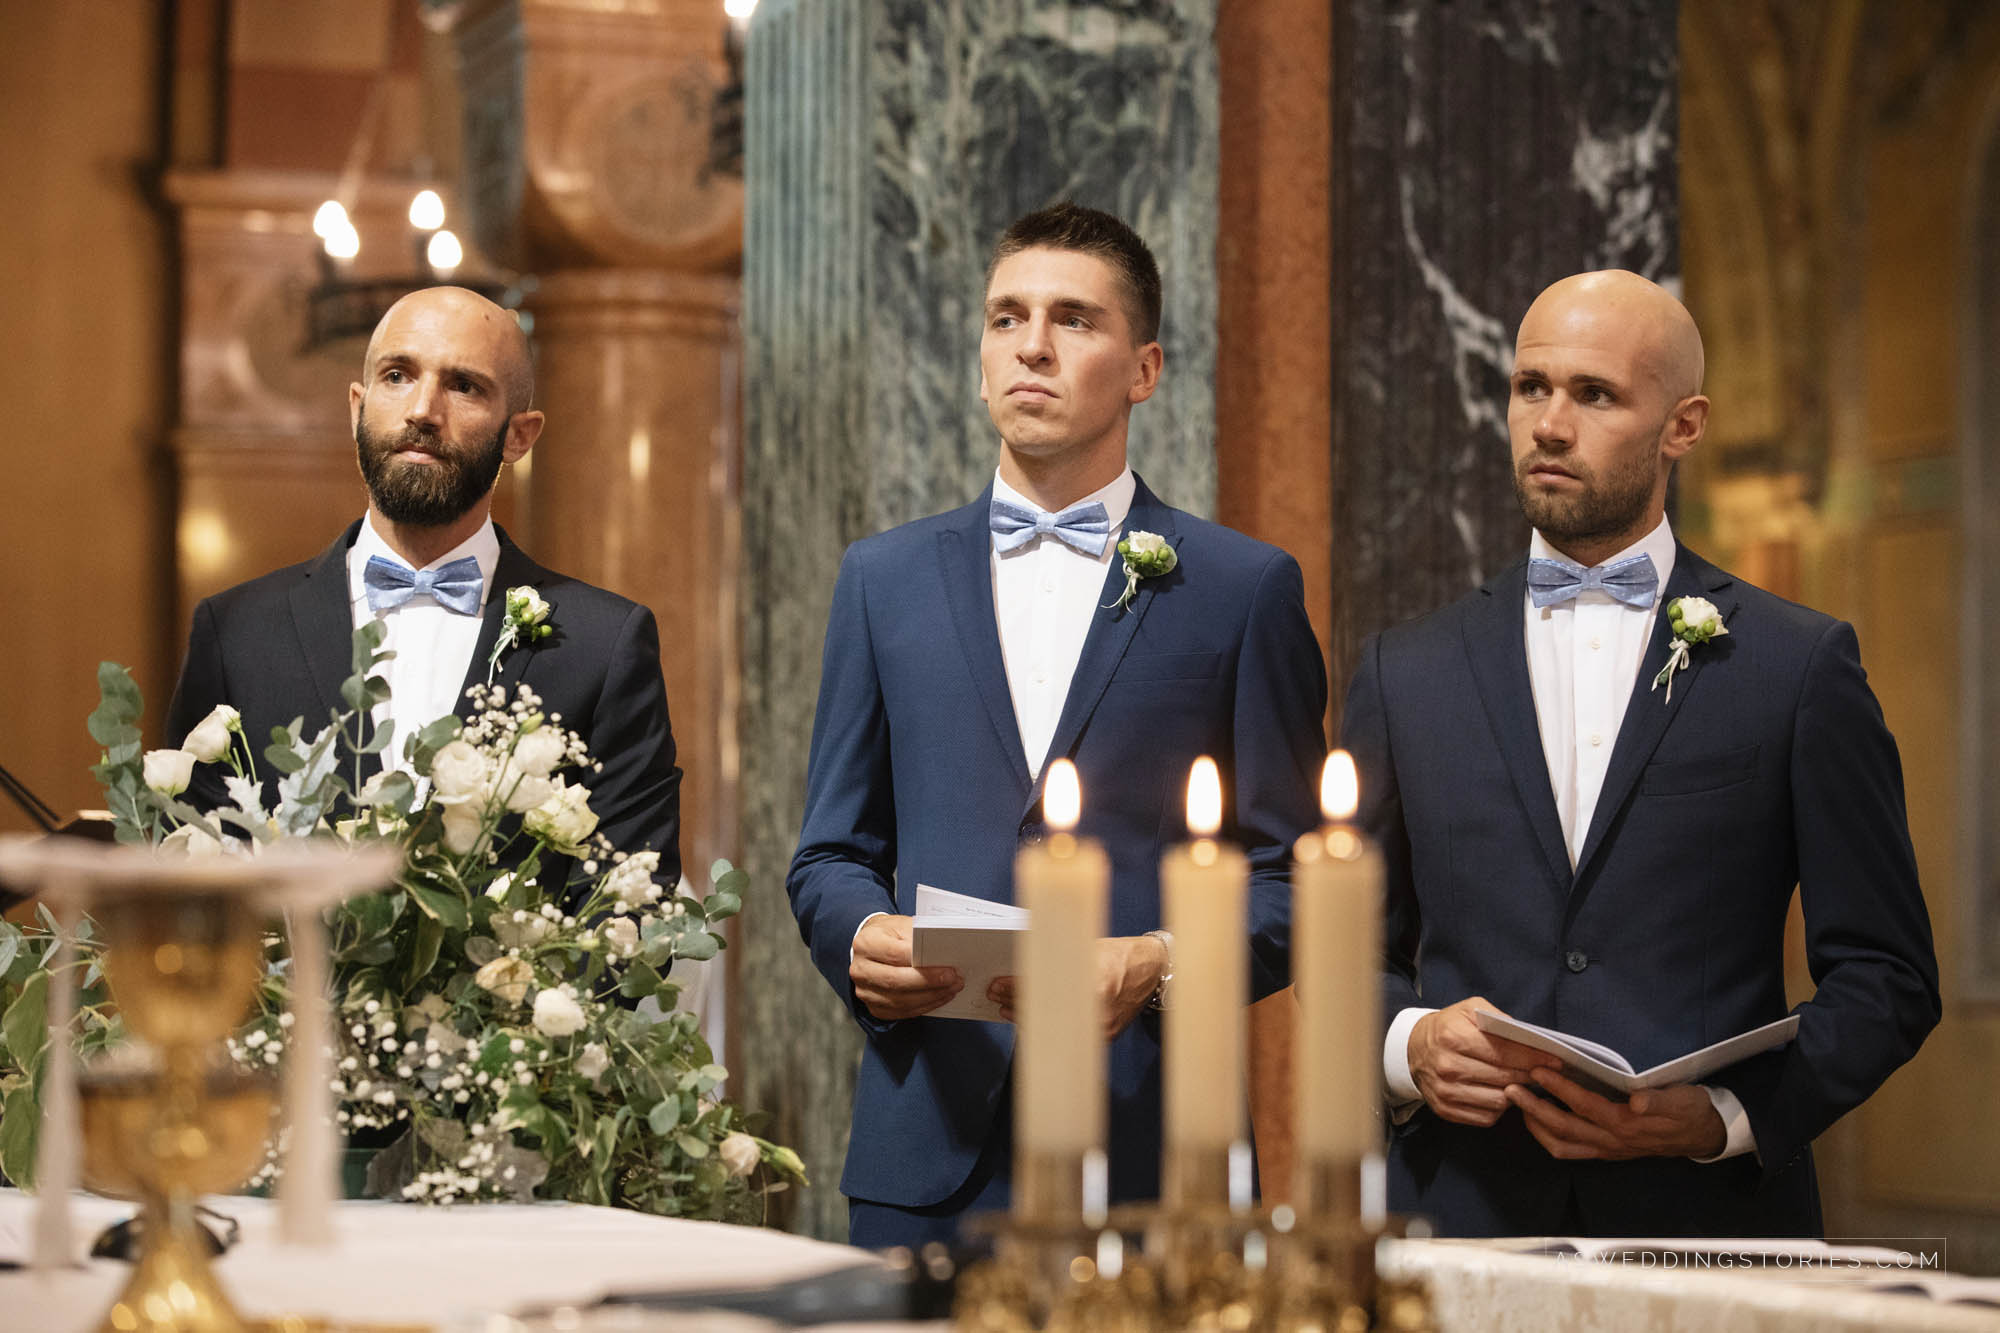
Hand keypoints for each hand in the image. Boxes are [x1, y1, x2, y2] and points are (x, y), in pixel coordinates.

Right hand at [849, 914, 962, 1020]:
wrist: (872, 946)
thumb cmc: (890, 935)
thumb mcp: (902, 925)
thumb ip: (919, 938)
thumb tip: (943, 954)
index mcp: (866, 943)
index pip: (895, 955)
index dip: (922, 964)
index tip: (948, 967)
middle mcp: (861, 969)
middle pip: (896, 980)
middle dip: (929, 983)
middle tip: (953, 979)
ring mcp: (864, 991)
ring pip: (900, 1000)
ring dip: (931, 997)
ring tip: (951, 988)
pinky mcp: (874, 1006)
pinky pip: (902, 1011)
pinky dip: (924, 1006)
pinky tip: (939, 997)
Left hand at [986, 934, 1167, 1038]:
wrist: (1151, 971)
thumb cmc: (1118, 955)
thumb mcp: (1086, 950)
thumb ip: (1057, 962)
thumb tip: (1021, 971)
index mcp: (1094, 983)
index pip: (1044, 988)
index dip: (1016, 988)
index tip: (998, 984)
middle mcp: (1098, 1010)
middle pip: (1045, 1011)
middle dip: (1015, 1002)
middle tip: (995, 995)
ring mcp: (1102, 1027)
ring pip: (1053, 1027)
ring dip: (1026, 1018)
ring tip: (1005, 1009)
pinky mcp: (1104, 1036)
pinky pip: (1067, 1034)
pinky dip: (1047, 1026)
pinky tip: (1028, 1021)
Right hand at [1407, 996, 1561, 1125]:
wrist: (1412, 1049)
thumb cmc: (1448, 1027)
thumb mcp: (1470, 1009)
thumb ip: (1499, 1019)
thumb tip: (1529, 1037)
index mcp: (1454, 1037)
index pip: (1504, 1052)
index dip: (1533, 1058)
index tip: (1555, 1060)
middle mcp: (1448, 1066)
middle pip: (1504, 1077)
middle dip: (1529, 1075)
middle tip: (1545, 1072)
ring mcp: (1445, 1091)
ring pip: (1499, 1101)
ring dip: (1516, 1093)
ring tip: (1521, 1082)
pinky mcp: (1445, 1110)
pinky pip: (1486, 1116)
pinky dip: (1500, 1107)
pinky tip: (1501, 1093)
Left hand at [1507, 1069, 1726, 1159]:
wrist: (1702, 1136)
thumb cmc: (1690, 1111)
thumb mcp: (1683, 1100)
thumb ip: (1660, 1102)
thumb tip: (1636, 1101)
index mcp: (1627, 1125)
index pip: (1585, 1105)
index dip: (1559, 1089)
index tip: (1537, 1071)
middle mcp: (1612, 1141)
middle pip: (1563, 1128)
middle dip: (1533, 1109)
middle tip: (1511, 1088)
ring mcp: (1606, 1149)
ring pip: (1561, 1145)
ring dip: (1536, 1126)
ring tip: (1518, 1103)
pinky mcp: (1605, 1152)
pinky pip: (1569, 1151)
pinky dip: (1548, 1137)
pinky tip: (1537, 1119)